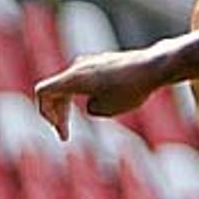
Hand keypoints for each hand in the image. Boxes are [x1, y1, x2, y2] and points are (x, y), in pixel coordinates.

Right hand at [34, 48, 170, 139]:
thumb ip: (92, 109)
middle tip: (64, 136)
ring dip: (68, 104)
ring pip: (69, 85)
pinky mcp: (104, 63)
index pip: (43, 92)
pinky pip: (82, 80)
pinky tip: (99, 106)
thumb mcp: (107, 109)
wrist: (155, 67)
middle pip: (55, 91)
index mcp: (74, 78)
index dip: (46, 113)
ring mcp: (91, 62)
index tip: (61, 132)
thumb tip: (93, 104)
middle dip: (57, 114)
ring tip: (79, 122)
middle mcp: (79, 66)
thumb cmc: (131, 89)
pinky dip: (81, 95)